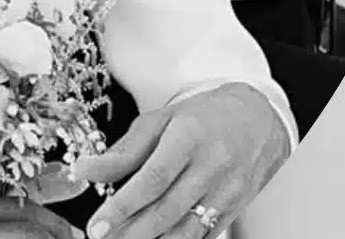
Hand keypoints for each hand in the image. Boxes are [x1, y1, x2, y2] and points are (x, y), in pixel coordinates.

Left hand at [74, 83, 291, 238]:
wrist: (261, 119)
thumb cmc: (205, 117)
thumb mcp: (161, 121)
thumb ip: (123, 151)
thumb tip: (83, 170)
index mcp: (189, 137)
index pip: (153, 178)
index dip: (122, 206)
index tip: (97, 225)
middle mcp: (212, 166)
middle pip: (167, 210)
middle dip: (129, 233)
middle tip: (102, 238)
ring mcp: (228, 190)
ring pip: (185, 230)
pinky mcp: (235, 208)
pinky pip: (202, 236)